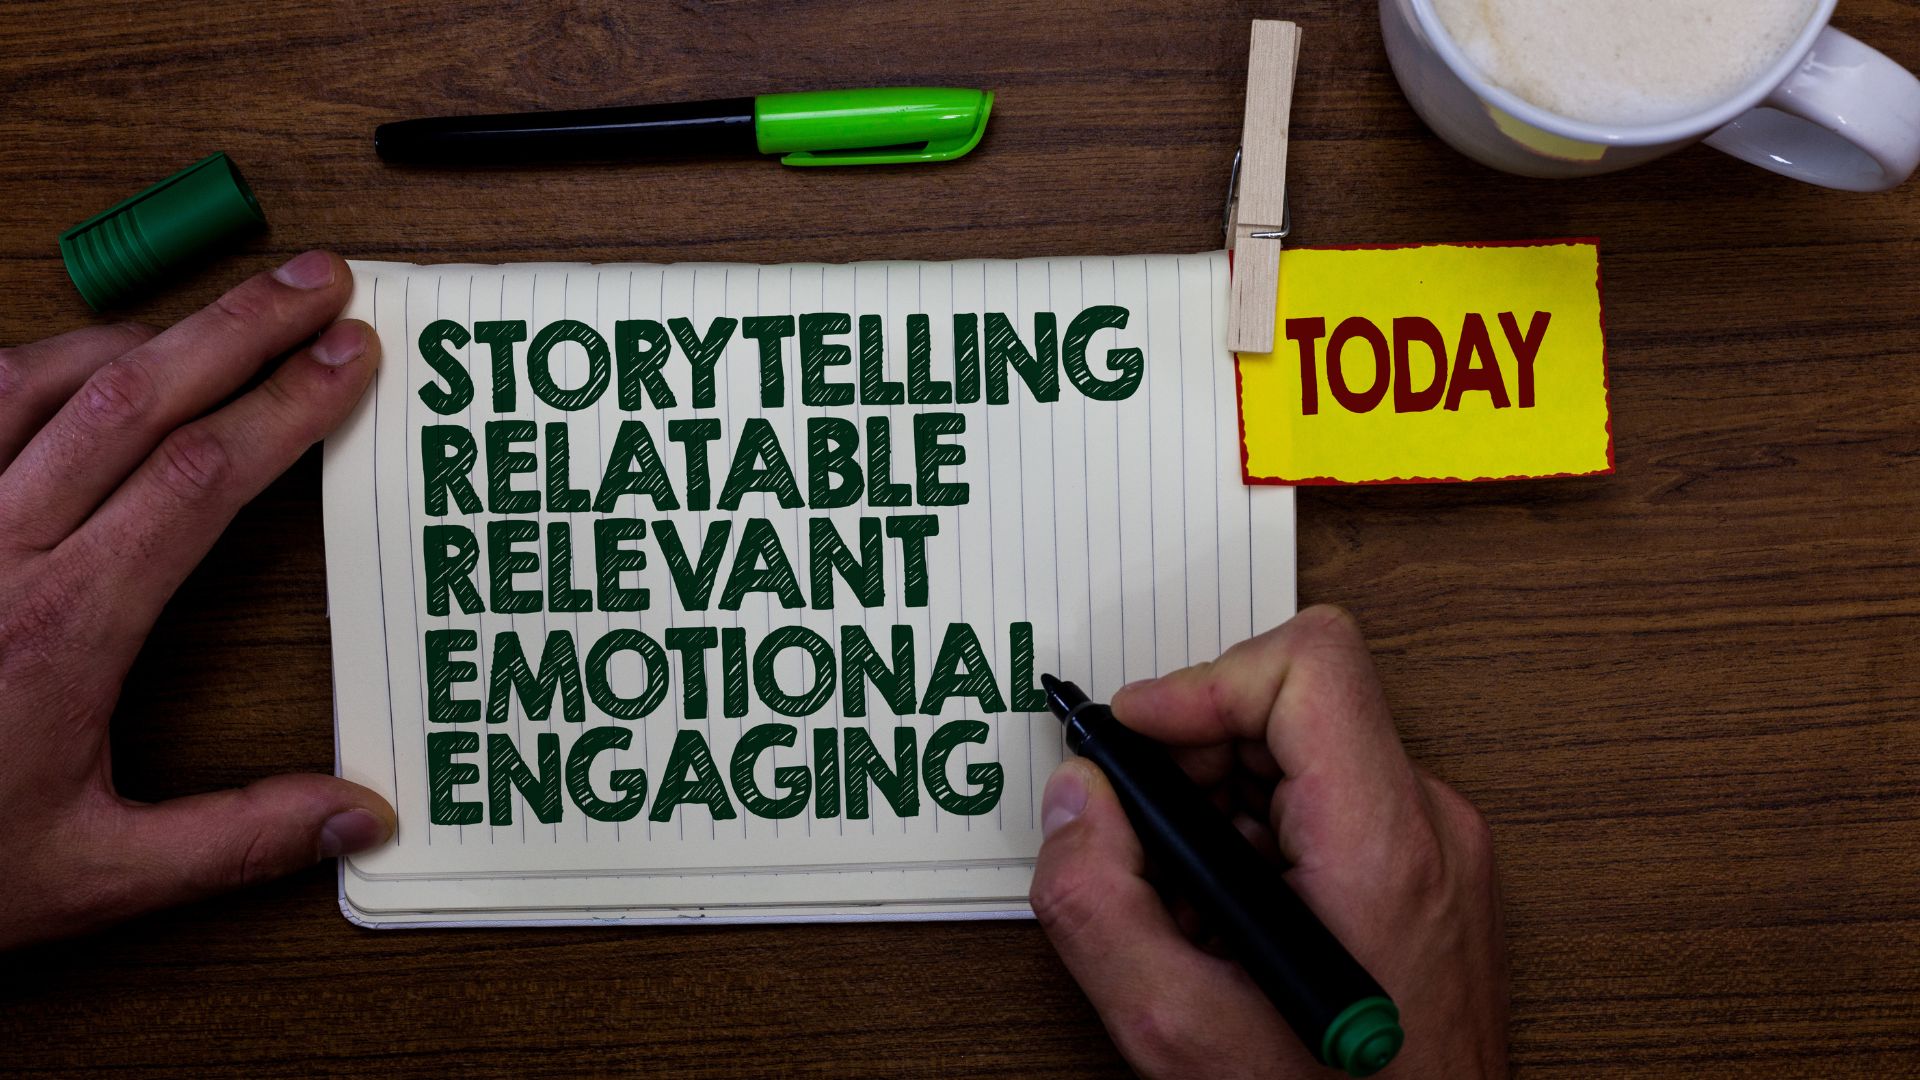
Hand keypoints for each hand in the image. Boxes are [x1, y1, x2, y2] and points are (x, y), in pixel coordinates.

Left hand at [0, 251, 395, 949]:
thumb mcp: (91, 873)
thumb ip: (232, 837)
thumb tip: (355, 815)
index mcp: (63, 626)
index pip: (200, 476)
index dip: (285, 405)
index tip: (349, 359)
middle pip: (135, 397)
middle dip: (241, 327)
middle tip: (317, 283)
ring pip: (40, 379)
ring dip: (144, 335)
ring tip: (223, 313)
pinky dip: (38, 364)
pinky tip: (82, 361)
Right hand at [1030, 606, 1507, 1077]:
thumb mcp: (1178, 1032)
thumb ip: (1100, 905)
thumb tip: (1077, 803)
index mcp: (1383, 848)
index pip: (1310, 665)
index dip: (1203, 681)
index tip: (1137, 734)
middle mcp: (1428, 829)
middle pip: (1293, 700)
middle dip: (1192, 752)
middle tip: (1138, 836)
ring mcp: (1436, 848)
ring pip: (1301, 751)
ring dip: (1216, 802)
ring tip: (1185, 898)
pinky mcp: (1427, 871)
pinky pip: (1324, 804)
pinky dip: (1253, 838)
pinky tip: (1227, 918)